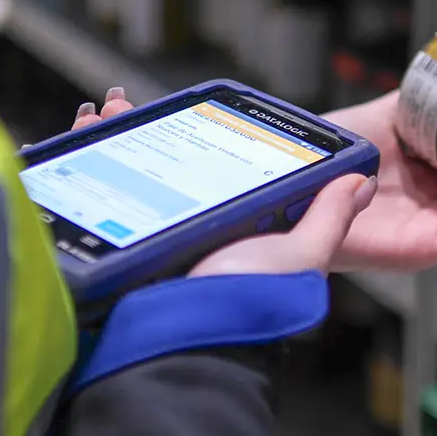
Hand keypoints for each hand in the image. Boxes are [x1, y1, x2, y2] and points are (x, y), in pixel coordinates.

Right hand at [64, 88, 377, 276]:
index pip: (204, 168)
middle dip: (135, 129)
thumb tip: (358, 183)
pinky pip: (90, 194)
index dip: (190, 134)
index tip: (180, 109)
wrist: (189, 333)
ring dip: (105, 136)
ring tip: (101, 111)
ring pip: (115, 172)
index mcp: (225, 230)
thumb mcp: (298, 256)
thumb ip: (327, 220)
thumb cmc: (245, 300)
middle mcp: (179, 233)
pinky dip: (80, 160)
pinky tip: (78, 135)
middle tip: (123, 103)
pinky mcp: (107, 246)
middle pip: (150, 165)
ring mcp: (139, 240)